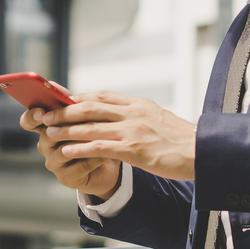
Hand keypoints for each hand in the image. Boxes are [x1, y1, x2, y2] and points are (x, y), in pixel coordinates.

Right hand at [19, 84, 121, 199]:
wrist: (108, 160)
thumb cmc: (92, 133)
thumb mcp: (81, 116)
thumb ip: (67, 102)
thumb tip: (51, 83)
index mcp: (45, 127)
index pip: (28, 121)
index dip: (31, 116)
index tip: (41, 112)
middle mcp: (45, 145)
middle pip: (47, 135)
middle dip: (62, 128)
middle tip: (74, 123)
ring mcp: (54, 163)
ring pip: (63, 151)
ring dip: (81, 143)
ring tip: (98, 137)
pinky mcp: (66, 178)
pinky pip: (78, 166)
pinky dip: (93, 158)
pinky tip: (106, 153)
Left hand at [42, 91, 196, 180]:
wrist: (203, 152)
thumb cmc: (181, 140)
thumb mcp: (158, 118)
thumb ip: (137, 115)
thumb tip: (116, 116)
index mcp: (138, 104)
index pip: (101, 96)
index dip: (77, 97)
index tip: (59, 98)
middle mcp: (133, 113)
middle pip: (91, 106)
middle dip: (65, 109)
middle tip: (46, 113)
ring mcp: (133, 130)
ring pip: (91, 126)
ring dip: (67, 128)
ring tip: (49, 130)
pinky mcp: (134, 149)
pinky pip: (101, 147)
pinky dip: (80, 147)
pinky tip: (67, 150)